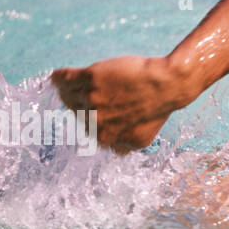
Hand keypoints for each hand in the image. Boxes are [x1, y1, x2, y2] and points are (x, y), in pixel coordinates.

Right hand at [51, 55, 191, 151]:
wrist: (168, 84)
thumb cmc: (157, 108)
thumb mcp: (142, 138)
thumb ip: (122, 146)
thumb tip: (114, 152)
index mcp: (104, 137)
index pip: (82, 127)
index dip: (88, 116)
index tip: (93, 108)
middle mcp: (94, 120)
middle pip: (73, 109)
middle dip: (79, 101)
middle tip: (92, 92)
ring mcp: (91, 98)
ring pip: (67, 93)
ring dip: (69, 88)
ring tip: (79, 82)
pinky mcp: (91, 77)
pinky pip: (64, 78)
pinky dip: (60, 77)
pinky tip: (60, 76)